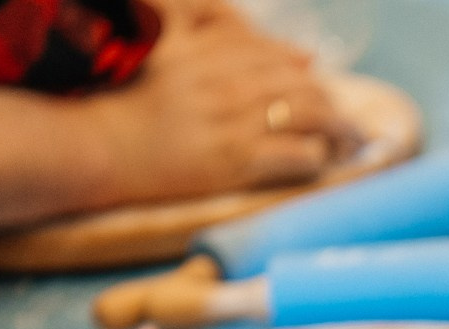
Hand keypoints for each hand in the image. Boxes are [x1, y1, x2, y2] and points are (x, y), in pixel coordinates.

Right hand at [90, 7, 353, 203]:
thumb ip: (227, 45)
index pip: (279, 55)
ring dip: (338, 130)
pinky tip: (321, 163)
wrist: (100, 148)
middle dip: (331, 104)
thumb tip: (302, 54)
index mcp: (211, 53)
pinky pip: (298, 155)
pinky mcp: (236, 161)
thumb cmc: (135, 111)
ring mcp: (232, 121)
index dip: (306, 74)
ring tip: (347, 143)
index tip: (316, 90)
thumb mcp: (176, 59)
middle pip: (302, 84)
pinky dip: (318, 158)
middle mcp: (226, 82)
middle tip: (344, 123)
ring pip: (310, 116)